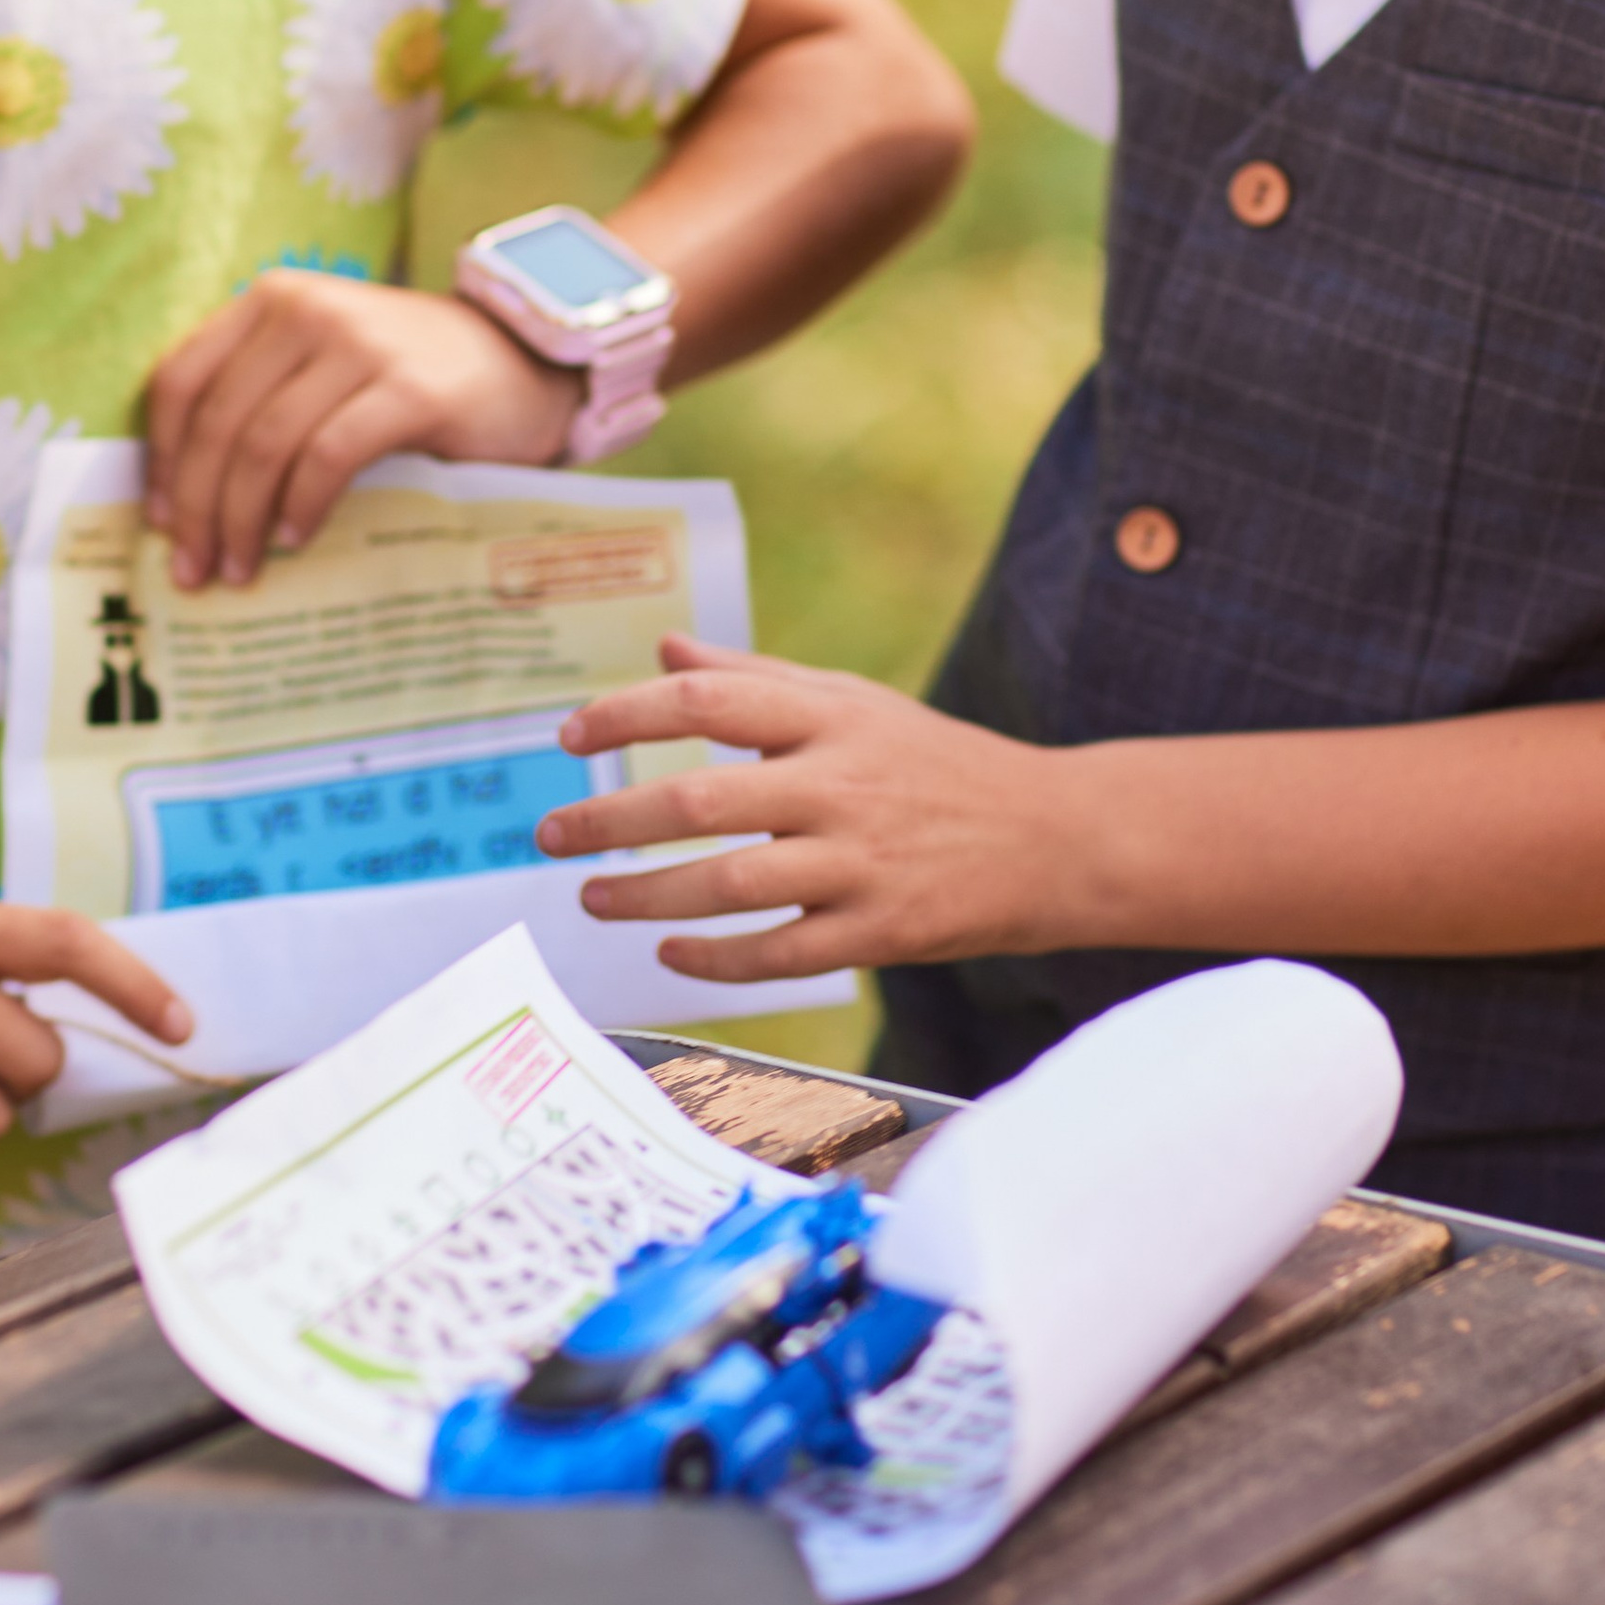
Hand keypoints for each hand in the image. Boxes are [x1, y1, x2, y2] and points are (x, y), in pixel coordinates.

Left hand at [146, 273, 579, 585]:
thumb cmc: (406, 382)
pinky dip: (303, 503)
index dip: (163, 460)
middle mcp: (307, 309)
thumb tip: (184, 502)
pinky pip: (330, 453)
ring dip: (243, 518)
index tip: (162, 524)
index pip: (181, 380)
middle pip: (219, 420)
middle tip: (195, 571)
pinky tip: (296, 538)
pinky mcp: (408, 386)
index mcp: (271, 300)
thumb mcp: (320, 369)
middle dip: (198, 507)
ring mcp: (360, 343)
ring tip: (242, 568)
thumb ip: (260, 401)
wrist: (521, 362)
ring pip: (265, 441)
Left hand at [538, 635, 1075, 982]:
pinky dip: (714, 956)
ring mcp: (861, 862)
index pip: (708, 700)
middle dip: (610, 817)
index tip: (568, 735)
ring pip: (730, 883)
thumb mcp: (855, 702)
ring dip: (646, 895)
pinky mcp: (881, 931)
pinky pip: (779, 952)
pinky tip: (670, 951)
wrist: (1054, 838)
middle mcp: (841, 784)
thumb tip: (664, 648)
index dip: (627, 715)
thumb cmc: (937, 763)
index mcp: (831, 717)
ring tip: (591, 898)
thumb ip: (755, 676)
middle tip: (550, 833)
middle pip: (701, 798)